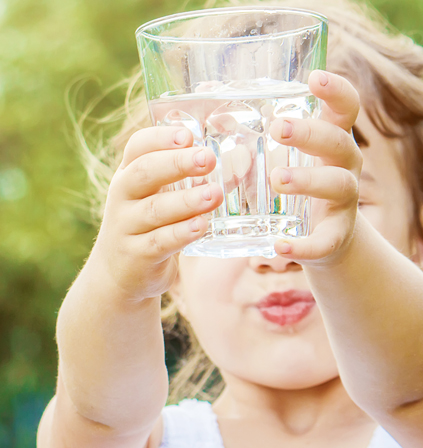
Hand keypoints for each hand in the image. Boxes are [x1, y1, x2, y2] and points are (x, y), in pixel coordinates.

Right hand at [90, 126, 222, 299]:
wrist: (118, 274)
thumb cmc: (149, 227)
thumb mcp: (159, 198)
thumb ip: (189, 181)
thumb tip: (240, 162)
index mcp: (129, 175)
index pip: (138, 147)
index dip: (161, 138)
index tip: (188, 135)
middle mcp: (122, 197)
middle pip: (145, 172)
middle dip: (177, 163)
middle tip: (208, 158)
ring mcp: (126, 227)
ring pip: (155, 209)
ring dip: (187, 200)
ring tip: (214, 194)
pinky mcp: (137, 255)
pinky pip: (160, 242)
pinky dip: (181, 233)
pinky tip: (201, 226)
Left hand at [269, 70, 361, 265]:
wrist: (325, 238)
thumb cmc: (297, 186)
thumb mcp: (281, 155)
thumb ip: (250, 125)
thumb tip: (205, 87)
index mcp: (331, 141)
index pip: (345, 109)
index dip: (336, 91)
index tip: (315, 78)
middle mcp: (344, 167)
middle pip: (339, 142)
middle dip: (311, 133)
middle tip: (277, 128)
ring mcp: (344, 203)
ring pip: (338, 185)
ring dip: (309, 180)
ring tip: (278, 179)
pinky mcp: (336, 236)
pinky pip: (325, 241)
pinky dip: (304, 245)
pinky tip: (279, 245)